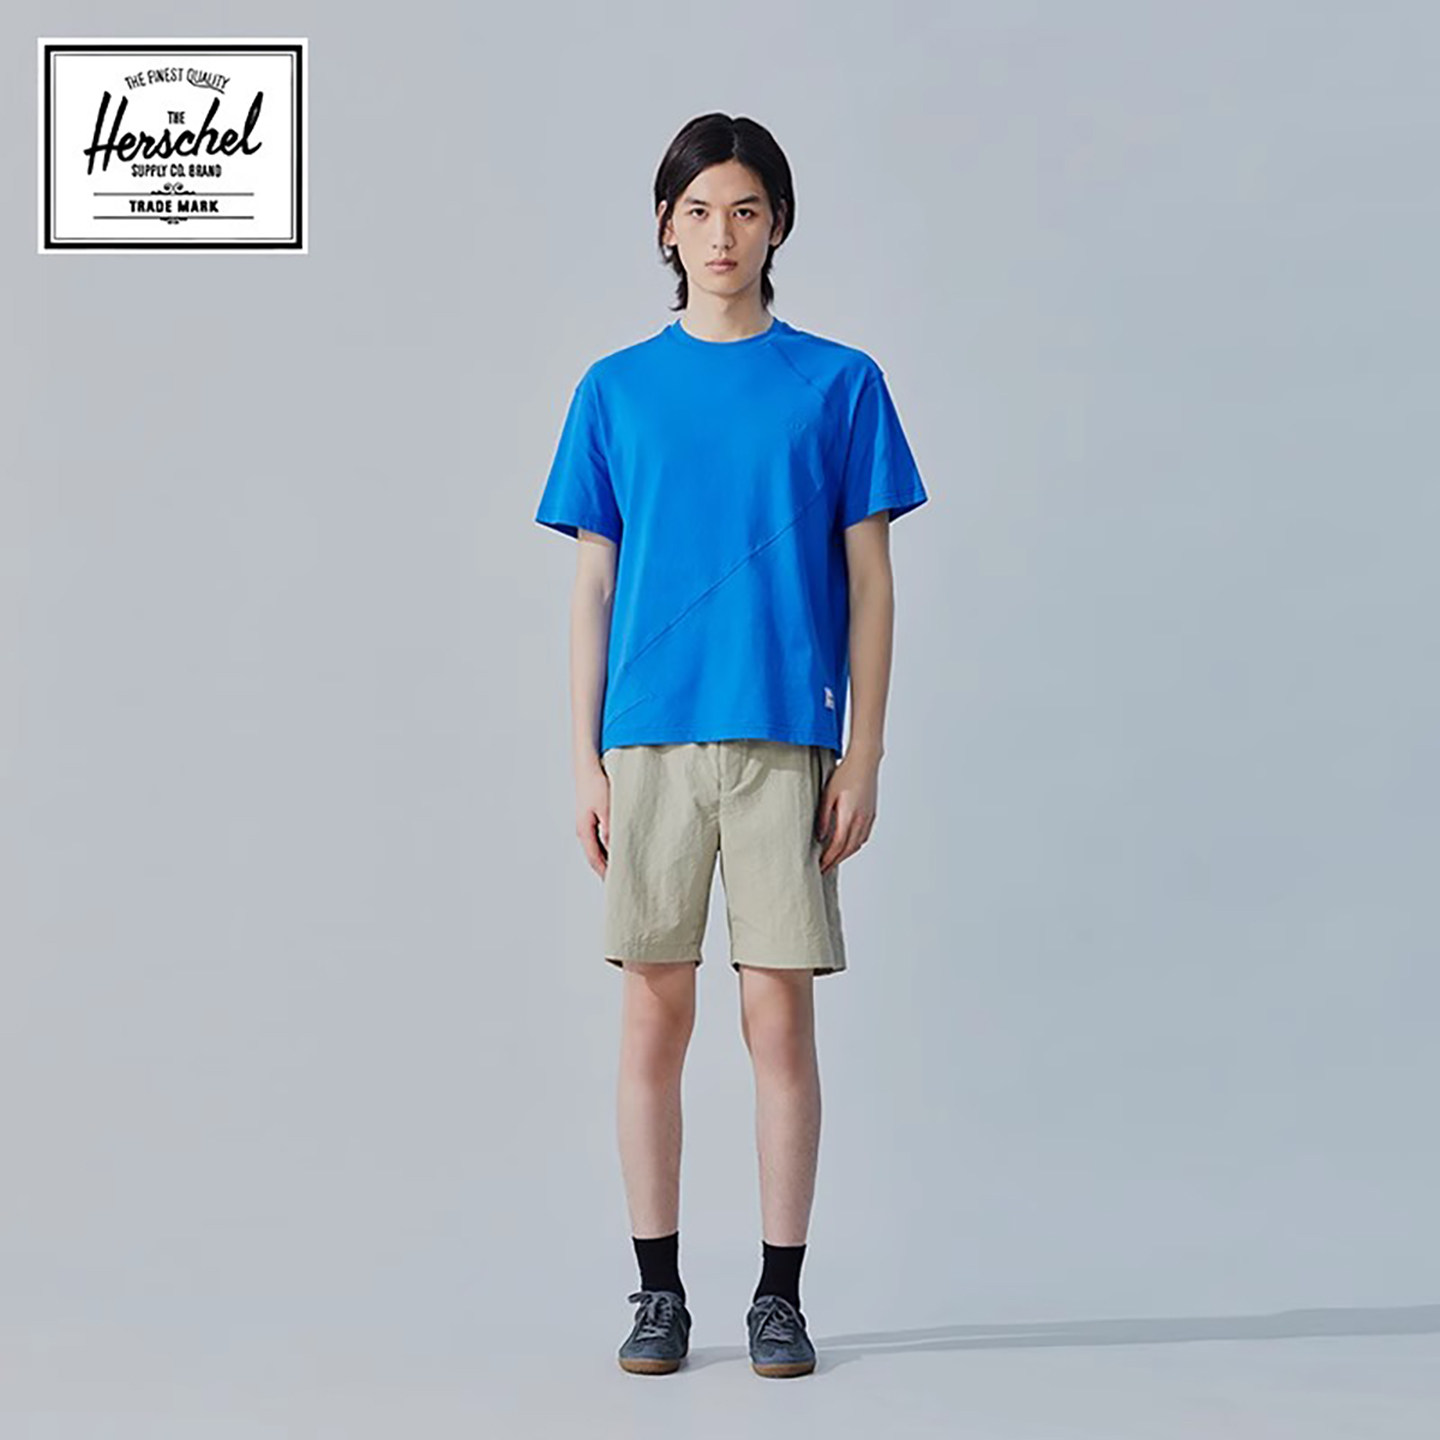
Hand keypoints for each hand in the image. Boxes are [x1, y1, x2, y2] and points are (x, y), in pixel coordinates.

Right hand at [576, 762, 609, 878]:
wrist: (587, 767)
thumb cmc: (596, 785)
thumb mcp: (606, 808)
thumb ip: (609, 828)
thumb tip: (613, 847)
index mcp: (584, 831)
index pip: (595, 859)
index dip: (605, 873)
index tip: (615, 883)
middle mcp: (583, 830)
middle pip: (595, 856)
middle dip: (606, 869)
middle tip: (620, 880)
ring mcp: (586, 824)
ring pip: (597, 848)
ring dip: (607, 857)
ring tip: (621, 866)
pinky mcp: (591, 818)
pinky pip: (599, 838)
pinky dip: (607, 846)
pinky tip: (617, 847)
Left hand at [816, 750, 877, 872]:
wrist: (865, 762)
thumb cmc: (845, 774)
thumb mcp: (828, 794)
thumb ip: (824, 816)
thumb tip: (820, 836)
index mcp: (849, 816)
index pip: (838, 845)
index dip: (829, 858)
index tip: (820, 866)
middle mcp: (861, 820)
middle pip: (848, 849)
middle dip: (835, 861)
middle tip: (824, 869)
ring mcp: (868, 818)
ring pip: (857, 844)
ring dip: (845, 855)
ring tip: (833, 860)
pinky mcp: (871, 814)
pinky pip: (863, 837)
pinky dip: (854, 845)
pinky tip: (847, 845)